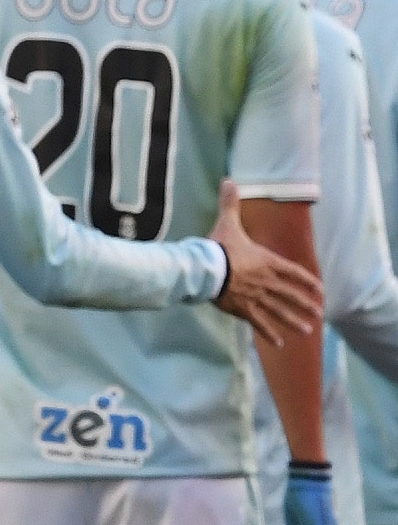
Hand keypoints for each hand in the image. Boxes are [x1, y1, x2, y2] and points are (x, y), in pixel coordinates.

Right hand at [212, 180, 324, 347]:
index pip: (294, 273)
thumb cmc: (217, 247)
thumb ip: (231, 204)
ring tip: (308, 329)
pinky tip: (280, 343)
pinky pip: (259, 323)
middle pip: (291, 295)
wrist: (205, 268)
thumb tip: (228, 180)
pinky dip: (270, 333)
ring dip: (294, 321)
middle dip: (306, 305)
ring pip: (280, 311)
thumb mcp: (228, 223)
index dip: (307, 281)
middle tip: (319, 314)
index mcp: (267, 261)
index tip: (320, 290)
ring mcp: (256, 297)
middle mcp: (267, 281)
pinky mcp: (242, 309)